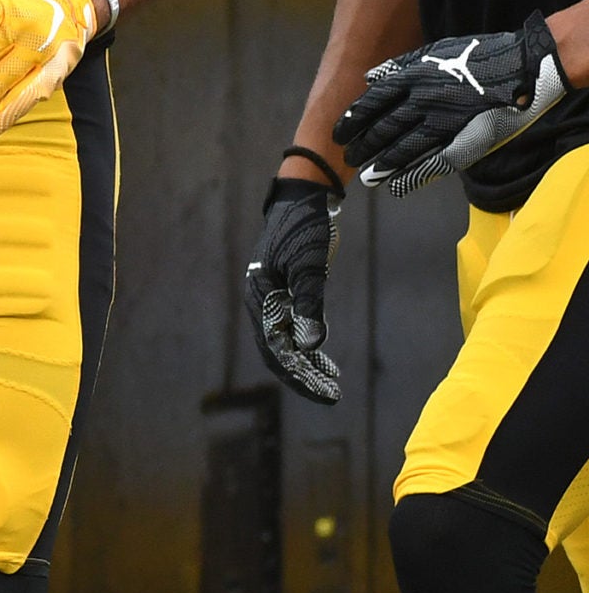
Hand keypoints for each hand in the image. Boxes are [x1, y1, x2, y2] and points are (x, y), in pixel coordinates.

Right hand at [247, 176, 342, 403]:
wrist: (304, 198)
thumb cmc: (306, 229)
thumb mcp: (311, 266)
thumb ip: (310, 305)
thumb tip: (310, 346)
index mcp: (261, 294)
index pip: (276, 346)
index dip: (300, 373)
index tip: (325, 392)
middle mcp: (261, 299)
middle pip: (277, 348)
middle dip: (303, 374)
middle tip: (332, 395)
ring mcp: (271, 295)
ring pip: (284, 339)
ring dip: (306, 362)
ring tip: (332, 382)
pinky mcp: (284, 290)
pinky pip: (292, 325)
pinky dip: (307, 344)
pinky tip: (323, 356)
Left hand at [337, 14, 571, 194]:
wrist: (521, 68)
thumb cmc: (476, 58)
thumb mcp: (433, 52)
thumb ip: (399, 66)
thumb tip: (369, 78)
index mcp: (413, 78)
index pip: (373, 102)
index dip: (354, 119)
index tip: (340, 132)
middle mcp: (422, 101)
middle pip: (383, 128)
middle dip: (363, 145)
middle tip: (348, 157)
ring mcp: (443, 123)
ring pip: (403, 148)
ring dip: (382, 164)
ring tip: (366, 176)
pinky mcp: (464, 140)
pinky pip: (432, 161)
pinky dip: (412, 175)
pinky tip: (396, 185)